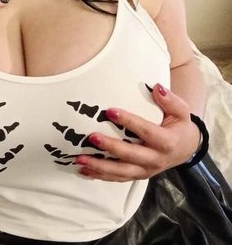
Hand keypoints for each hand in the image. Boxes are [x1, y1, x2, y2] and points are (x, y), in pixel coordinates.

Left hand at [75, 83, 200, 181]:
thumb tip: (157, 88)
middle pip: (131, 155)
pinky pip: (117, 178)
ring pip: (121, 172)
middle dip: (110, 147)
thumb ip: (170, 100)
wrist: (186, 149)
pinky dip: (100, 175)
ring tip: (80, 160)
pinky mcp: (137, 175)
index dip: (128, 121)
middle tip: (92, 137)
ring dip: (99, 167)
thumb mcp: (181, 111)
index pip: (146, 131)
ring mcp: (145, 170)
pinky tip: (84, 170)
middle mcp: (156, 160)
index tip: (110, 111)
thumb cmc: (179, 126)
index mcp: (167, 142)